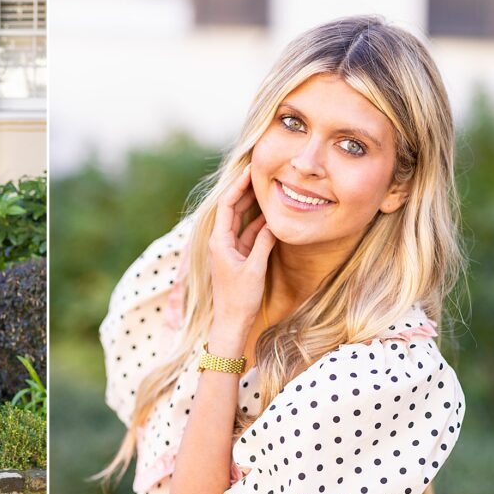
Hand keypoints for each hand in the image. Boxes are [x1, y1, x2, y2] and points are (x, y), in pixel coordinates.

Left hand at [208, 163, 276, 330]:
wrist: (232, 322)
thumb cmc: (240, 298)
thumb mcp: (255, 268)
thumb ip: (264, 243)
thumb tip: (274, 223)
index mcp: (219, 241)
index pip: (226, 205)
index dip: (238, 186)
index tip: (250, 170)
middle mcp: (221, 242)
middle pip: (232, 208)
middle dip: (245, 190)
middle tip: (260, 172)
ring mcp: (229, 248)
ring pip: (241, 220)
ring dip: (253, 205)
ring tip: (267, 187)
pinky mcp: (239, 256)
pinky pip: (249, 234)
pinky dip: (259, 224)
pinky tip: (271, 214)